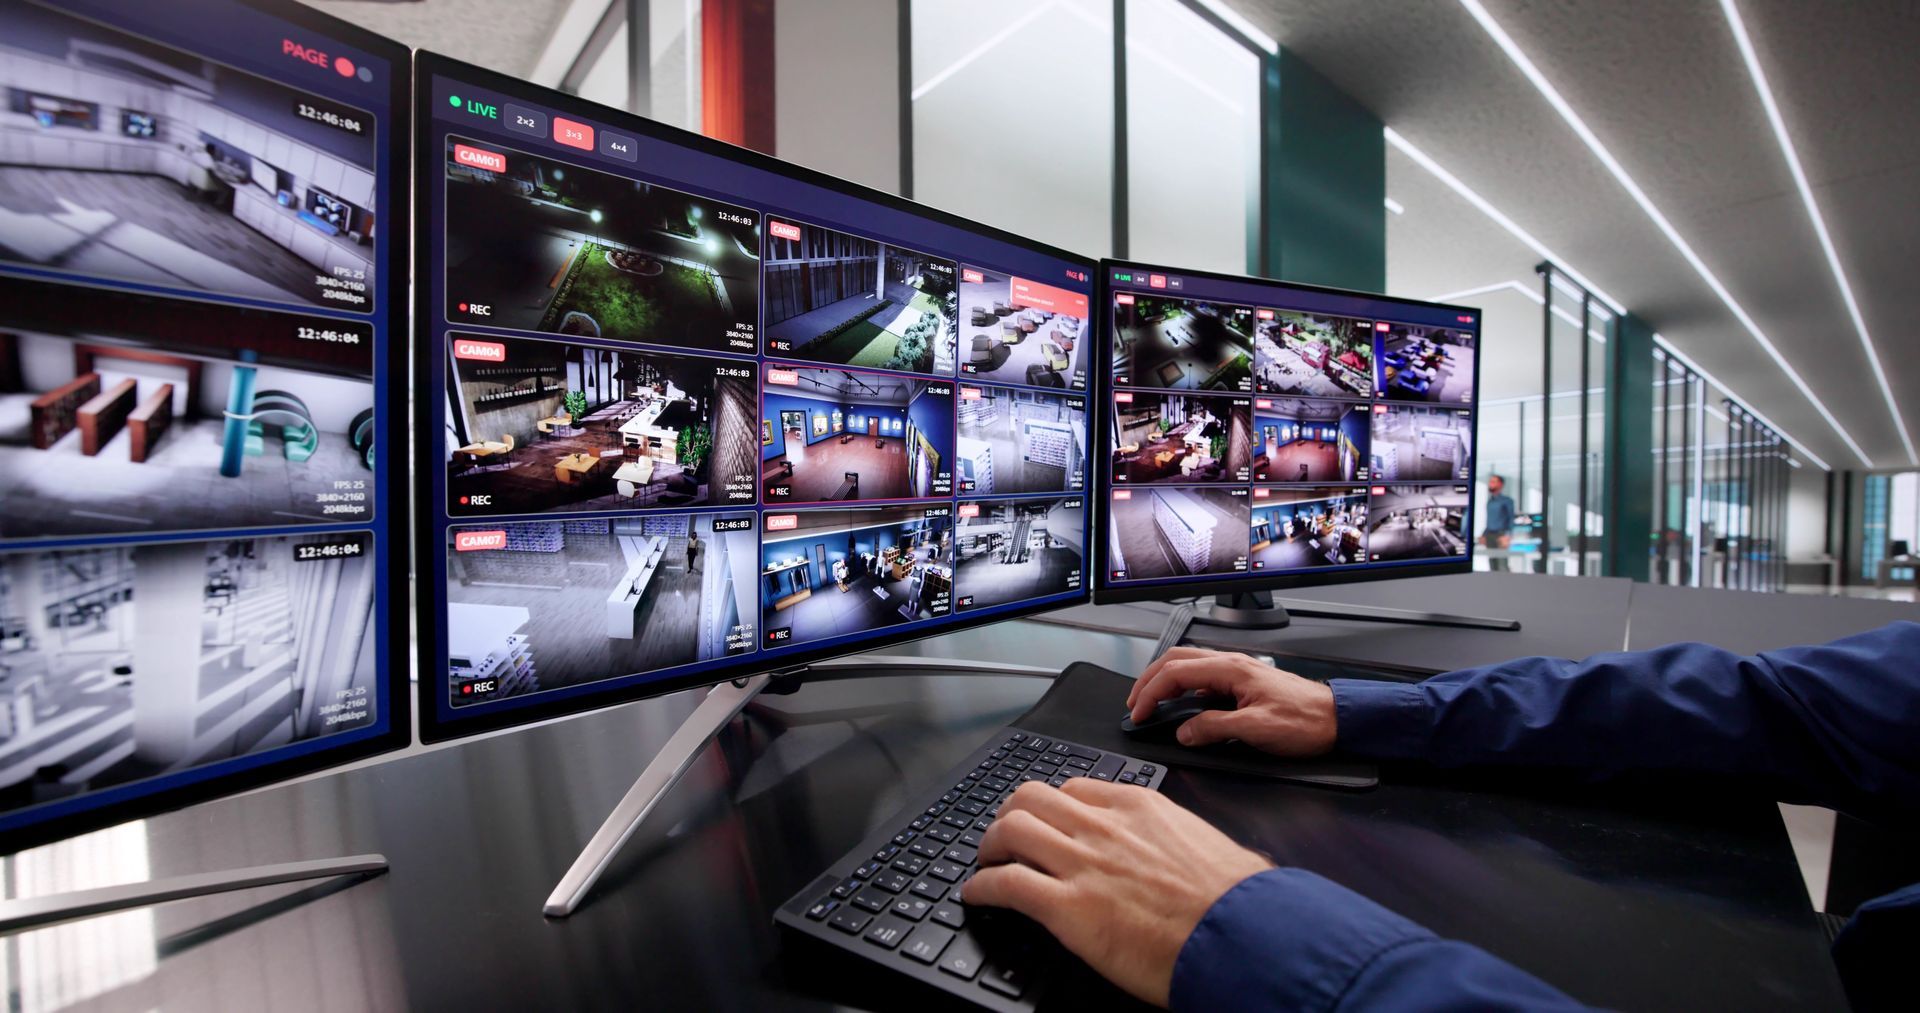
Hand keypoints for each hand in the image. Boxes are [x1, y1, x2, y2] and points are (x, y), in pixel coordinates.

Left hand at [963, 780, 1270, 1006]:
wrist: (1242, 936)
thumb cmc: (1236, 901)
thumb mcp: (1208, 847)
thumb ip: (1180, 839)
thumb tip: (1189, 851)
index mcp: (1139, 807)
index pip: (1075, 789)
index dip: (1051, 807)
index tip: (1045, 821)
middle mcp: (1104, 826)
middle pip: (1030, 797)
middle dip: (1010, 816)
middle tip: (1004, 837)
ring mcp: (1082, 863)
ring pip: (1010, 830)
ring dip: (989, 847)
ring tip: (986, 862)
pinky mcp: (1066, 907)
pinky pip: (1005, 884)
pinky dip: (982, 888)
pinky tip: (977, 895)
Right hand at [1127, 646, 1337, 755]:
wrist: (1337, 719)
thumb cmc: (1306, 721)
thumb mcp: (1255, 730)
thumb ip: (1214, 728)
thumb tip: (1184, 732)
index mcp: (1231, 669)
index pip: (1175, 673)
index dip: (1151, 692)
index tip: (1139, 713)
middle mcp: (1232, 664)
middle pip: (1177, 661)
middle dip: (1150, 680)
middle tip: (1136, 704)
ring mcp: (1238, 672)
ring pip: (1190, 667)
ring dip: (1166, 681)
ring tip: (1152, 702)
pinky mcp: (1245, 684)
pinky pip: (1205, 679)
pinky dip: (1184, 689)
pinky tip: (1184, 706)